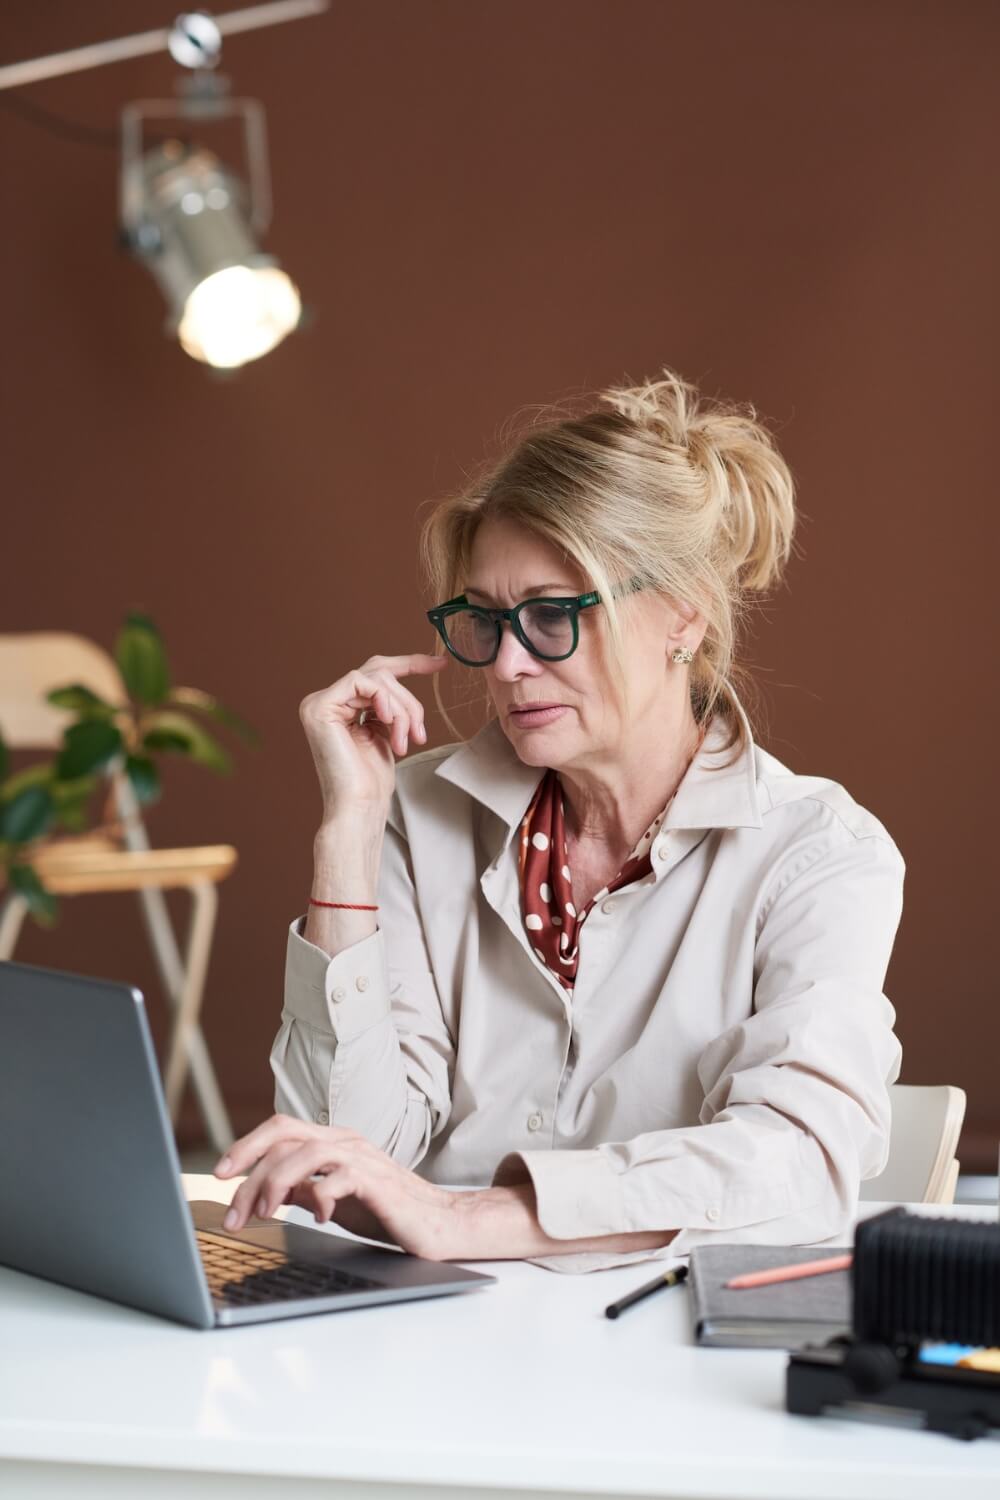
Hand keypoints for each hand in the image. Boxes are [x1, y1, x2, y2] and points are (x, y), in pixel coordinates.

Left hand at [214, 1114, 462, 1260]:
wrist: (438, 1222)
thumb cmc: (388, 1211)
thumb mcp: (334, 1201)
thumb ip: (304, 1190)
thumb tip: (267, 1191)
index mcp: (333, 1141)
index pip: (281, 1130)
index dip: (246, 1147)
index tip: (220, 1175)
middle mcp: (345, 1141)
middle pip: (285, 1136)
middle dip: (250, 1170)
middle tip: (233, 1210)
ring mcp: (362, 1157)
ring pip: (306, 1151)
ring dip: (276, 1182)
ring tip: (263, 1214)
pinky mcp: (378, 1180)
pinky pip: (340, 1177)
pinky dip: (320, 1196)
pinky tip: (317, 1217)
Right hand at [299, 652, 447, 821]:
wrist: (358, 807)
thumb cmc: (372, 782)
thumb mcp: (387, 733)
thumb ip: (388, 707)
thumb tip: (406, 678)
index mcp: (339, 708)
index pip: (375, 674)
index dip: (410, 664)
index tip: (441, 663)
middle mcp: (326, 702)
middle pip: (378, 673)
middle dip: (409, 696)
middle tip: (421, 728)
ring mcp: (319, 703)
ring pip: (376, 678)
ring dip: (402, 709)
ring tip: (407, 740)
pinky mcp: (319, 706)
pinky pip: (362, 681)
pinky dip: (384, 700)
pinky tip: (389, 723)